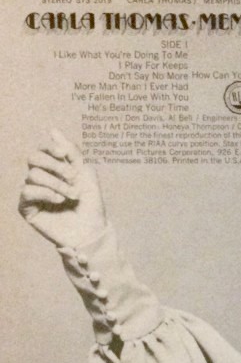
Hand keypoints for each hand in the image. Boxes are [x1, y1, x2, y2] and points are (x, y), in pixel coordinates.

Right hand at [19, 129, 106, 247]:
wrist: (92, 232)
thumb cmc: (92, 206)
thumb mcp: (86, 174)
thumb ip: (71, 152)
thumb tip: (53, 130)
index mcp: (54, 171)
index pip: (43, 150)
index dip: (50, 148)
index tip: (63, 153)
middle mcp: (42, 180)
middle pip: (33, 158)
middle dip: (54, 165)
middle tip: (72, 177)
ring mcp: (33, 194)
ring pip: (33, 175)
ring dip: (57, 183)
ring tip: (72, 195)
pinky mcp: (28, 209)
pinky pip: (27, 191)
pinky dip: (44, 193)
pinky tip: (59, 200)